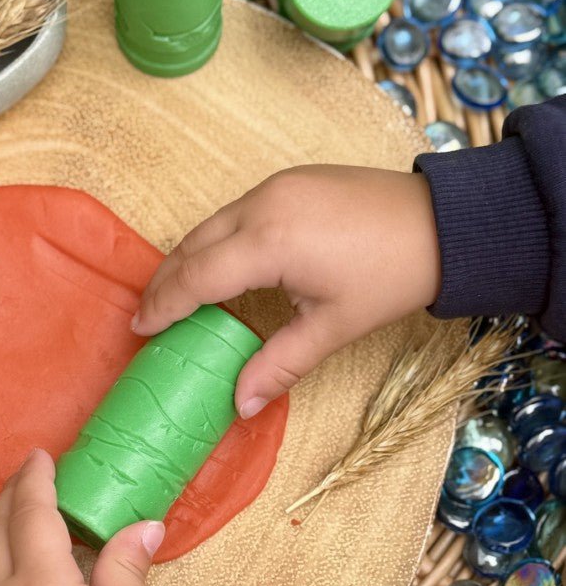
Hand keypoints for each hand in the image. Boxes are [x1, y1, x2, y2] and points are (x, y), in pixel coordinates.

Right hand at [134, 165, 440, 416]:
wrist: (444, 222)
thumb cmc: (391, 275)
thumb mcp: (333, 327)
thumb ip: (279, 365)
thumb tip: (239, 406)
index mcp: (268, 242)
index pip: (196, 277)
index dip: (164, 305)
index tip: (141, 329)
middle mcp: (262, 205)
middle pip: (192, 245)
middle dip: (166, 281)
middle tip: (148, 316)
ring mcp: (275, 186)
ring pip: (211, 225)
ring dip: (188, 259)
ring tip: (176, 294)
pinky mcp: (289, 180)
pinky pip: (234, 212)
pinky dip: (215, 240)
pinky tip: (217, 265)